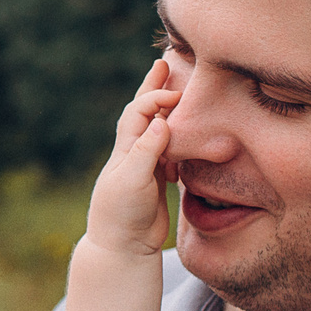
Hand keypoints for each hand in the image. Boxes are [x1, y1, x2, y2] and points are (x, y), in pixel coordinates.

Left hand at [83, 61, 176, 258]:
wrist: (123, 246)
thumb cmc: (122, 213)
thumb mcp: (133, 180)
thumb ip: (147, 150)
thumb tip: (161, 121)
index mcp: (125, 148)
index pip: (140, 111)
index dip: (156, 97)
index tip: (177, 94)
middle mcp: (133, 152)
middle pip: (145, 112)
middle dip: (153, 88)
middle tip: (163, 64)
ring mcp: (145, 166)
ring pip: (158, 130)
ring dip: (168, 110)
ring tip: (179, 92)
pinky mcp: (156, 180)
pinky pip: (168, 151)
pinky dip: (177, 139)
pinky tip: (187, 135)